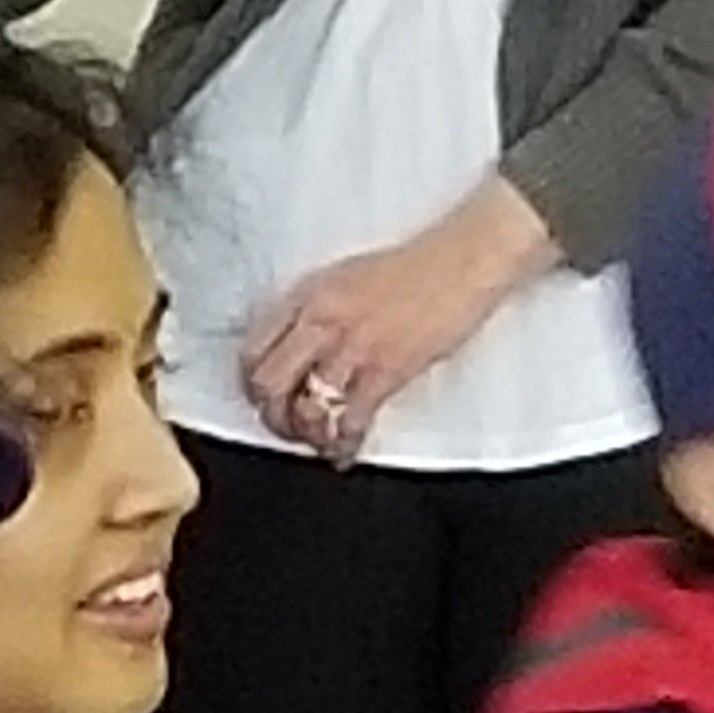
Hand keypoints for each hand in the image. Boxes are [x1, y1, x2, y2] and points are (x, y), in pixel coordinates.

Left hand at [243, 181, 559, 461]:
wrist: (461, 262)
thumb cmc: (413, 269)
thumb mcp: (346, 278)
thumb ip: (317, 312)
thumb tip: (300, 349)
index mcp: (308, 295)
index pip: (254, 348)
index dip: (252, 384)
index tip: (263, 398)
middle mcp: (321, 321)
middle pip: (268, 384)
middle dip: (273, 415)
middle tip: (288, 426)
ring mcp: (351, 348)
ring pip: (303, 410)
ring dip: (307, 434)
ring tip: (319, 439)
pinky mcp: (384, 371)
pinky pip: (348, 422)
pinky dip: (343, 445)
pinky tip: (346, 450)